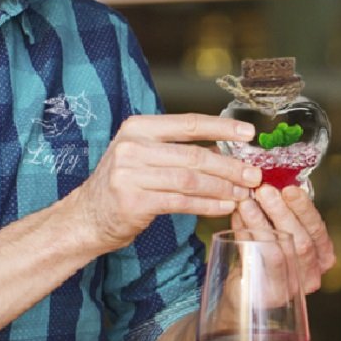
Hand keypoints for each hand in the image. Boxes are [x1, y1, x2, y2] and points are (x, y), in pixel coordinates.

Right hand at [74, 114, 262, 253]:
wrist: (86, 217)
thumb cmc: (123, 183)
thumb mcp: (145, 155)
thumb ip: (179, 149)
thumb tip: (226, 147)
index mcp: (138, 127)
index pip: (189, 123)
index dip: (222, 128)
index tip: (249, 133)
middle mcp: (133, 147)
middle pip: (193, 154)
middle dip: (229, 165)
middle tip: (254, 174)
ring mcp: (131, 174)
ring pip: (190, 179)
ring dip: (222, 188)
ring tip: (244, 193)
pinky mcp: (134, 201)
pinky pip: (181, 202)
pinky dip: (207, 205)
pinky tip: (224, 207)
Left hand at [232, 185, 335, 294]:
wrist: (246, 292)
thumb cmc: (266, 255)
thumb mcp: (280, 230)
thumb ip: (282, 211)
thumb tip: (271, 180)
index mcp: (322, 254)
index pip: (318, 228)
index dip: (304, 208)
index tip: (288, 187)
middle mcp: (313, 273)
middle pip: (302, 240)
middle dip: (282, 212)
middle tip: (264, 190)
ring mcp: (294, 286)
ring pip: (279, 251)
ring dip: (261, 222)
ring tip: (246, 202)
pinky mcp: (271, 293)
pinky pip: (260, 263)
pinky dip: (249, 238)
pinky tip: (238, 220)